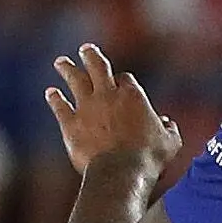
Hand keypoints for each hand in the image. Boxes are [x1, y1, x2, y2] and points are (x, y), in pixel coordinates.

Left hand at [46, 44, 184, 182]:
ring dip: (67, 69)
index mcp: (132, 95)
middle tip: (85, 49)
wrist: (121, 173)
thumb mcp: (170, 142)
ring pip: (75, 80)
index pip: (125, 79)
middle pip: (97, 67)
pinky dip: (55, 98)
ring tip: (61, 62)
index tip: (120, 84)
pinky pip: (60, 107)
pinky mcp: (71, 125)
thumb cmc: (149, 158)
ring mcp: (86, 108)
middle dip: (91, 56)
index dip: (122, 81)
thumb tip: (167, 124)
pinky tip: (51, 92)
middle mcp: (107, 95)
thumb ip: (169, 129)